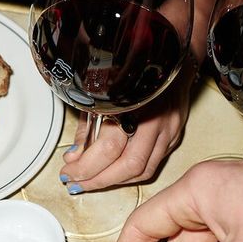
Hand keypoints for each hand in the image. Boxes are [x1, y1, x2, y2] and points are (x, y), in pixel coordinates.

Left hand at [59, 59, 196, 189]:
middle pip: (128, 166)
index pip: (108, 148)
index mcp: (133, 104)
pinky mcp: (174, 137)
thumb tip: (74, 157)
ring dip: (114, 182)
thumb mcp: (101, 92)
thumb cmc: (131, 72)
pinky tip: (113, 175)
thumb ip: (88, 127)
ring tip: (91, 183)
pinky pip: (152, 165)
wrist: (170, 58)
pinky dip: (130, 175)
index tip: (68, 172)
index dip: (86, 166)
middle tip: (76, 184)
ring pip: (143, 171)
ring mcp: (168, 130)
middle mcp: (155, 119)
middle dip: (98, 180)